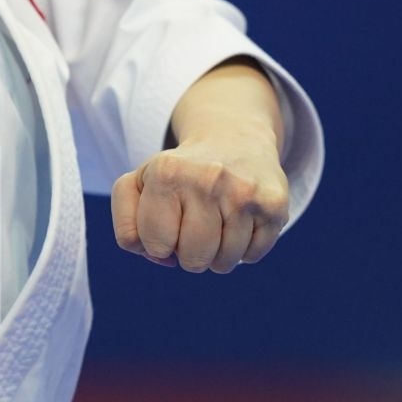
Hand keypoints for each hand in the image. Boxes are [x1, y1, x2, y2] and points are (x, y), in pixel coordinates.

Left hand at [111, 124, 289, 272]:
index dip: (158, 243)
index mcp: (166, 172)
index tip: (166, 221)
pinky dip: (244, 250)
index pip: (154, 245)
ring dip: (217, 254)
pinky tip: (240, 220)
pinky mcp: (274, 204)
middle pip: (192, 261)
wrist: (233, 138)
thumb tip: (162, 258)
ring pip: (224, 263)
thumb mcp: (139, 185)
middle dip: (189, 254)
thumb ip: (127, 227)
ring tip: (217, 221)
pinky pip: (252, 257)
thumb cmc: (178, 174)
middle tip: (193, 225)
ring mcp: (243, 191)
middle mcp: (206, 178)